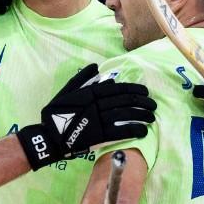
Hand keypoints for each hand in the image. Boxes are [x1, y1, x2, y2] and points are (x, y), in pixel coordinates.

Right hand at [16, 64, 155, 170]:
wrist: (49, 137)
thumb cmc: (56, 114)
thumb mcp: (66, 91)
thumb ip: (81, 78)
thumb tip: (96, 67)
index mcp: (91, 92)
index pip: (118, 88)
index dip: (134, 89)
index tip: (145, 91)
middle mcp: (97, 103)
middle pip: (126, 100)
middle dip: (143, 102)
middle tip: (153, 105)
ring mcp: (99, 119)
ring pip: (127, 114)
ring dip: (142, 115)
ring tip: (151, 117)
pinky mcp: (100, 135)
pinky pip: (121, 131)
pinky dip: (134, 130)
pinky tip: (143, 131)